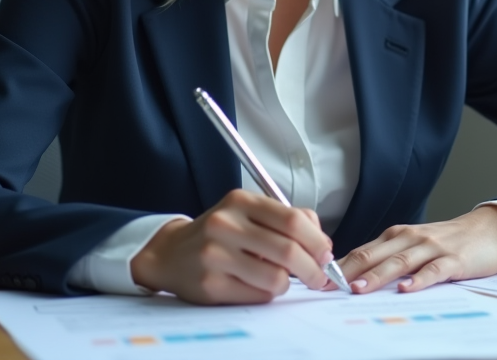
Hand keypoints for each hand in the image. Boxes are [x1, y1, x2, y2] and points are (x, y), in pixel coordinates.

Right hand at [130, 189, 333, 303]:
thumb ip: (285, 218)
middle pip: (288, 251)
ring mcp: (215, 255)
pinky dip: (268, 294)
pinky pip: (258, 295)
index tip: (325, 254)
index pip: (292, 220)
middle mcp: (226, 224)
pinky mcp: (211, 284)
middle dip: (313, 269)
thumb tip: (322, 243)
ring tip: (282, 279)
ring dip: (288, 284)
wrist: (171, 253)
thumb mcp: (247, 211)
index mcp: (240, 201)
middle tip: (318, 276)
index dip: (317, 241)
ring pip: (276, 278)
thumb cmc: (220, 233)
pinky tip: (258, 285)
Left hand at [337, 205, 496, 293]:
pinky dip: (418, 280)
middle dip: (349, 271)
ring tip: (359, 289)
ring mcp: (432, 248)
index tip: (318, 280)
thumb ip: (389, 258)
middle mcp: (410, 238)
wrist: (489, 229)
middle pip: (374, 254)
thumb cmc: (447, 242)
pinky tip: (406, 289)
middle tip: (329, 286)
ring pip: (399, 262)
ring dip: (377, 275)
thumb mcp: (414, 245)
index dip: (339, 266)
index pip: (362, 251)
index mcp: (397, 236)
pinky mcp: (454, 259)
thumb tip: (354, 277)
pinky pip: (434, 270)